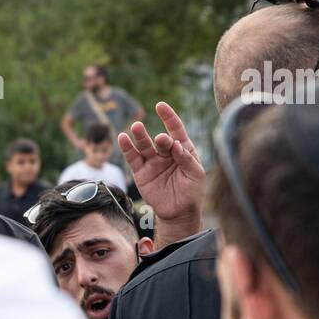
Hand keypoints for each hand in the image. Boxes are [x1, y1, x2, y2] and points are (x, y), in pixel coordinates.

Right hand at [118, 101, 204, 224]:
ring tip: (136, 127)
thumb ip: (187, 158)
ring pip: (144, 146)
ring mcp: (152, 162)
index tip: (160, 106)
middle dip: (161, 138)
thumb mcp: (195, 174)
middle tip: (160, 139)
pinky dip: (127, 148)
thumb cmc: (192, 191)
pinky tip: (122, 138)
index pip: (175, 129)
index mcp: (182, 149)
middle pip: (160, 140)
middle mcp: (166, 153)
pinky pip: (132, 158)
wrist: (178, 212)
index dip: (169, 117)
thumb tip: (175, 144)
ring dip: (139, 136)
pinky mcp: (140, 172)